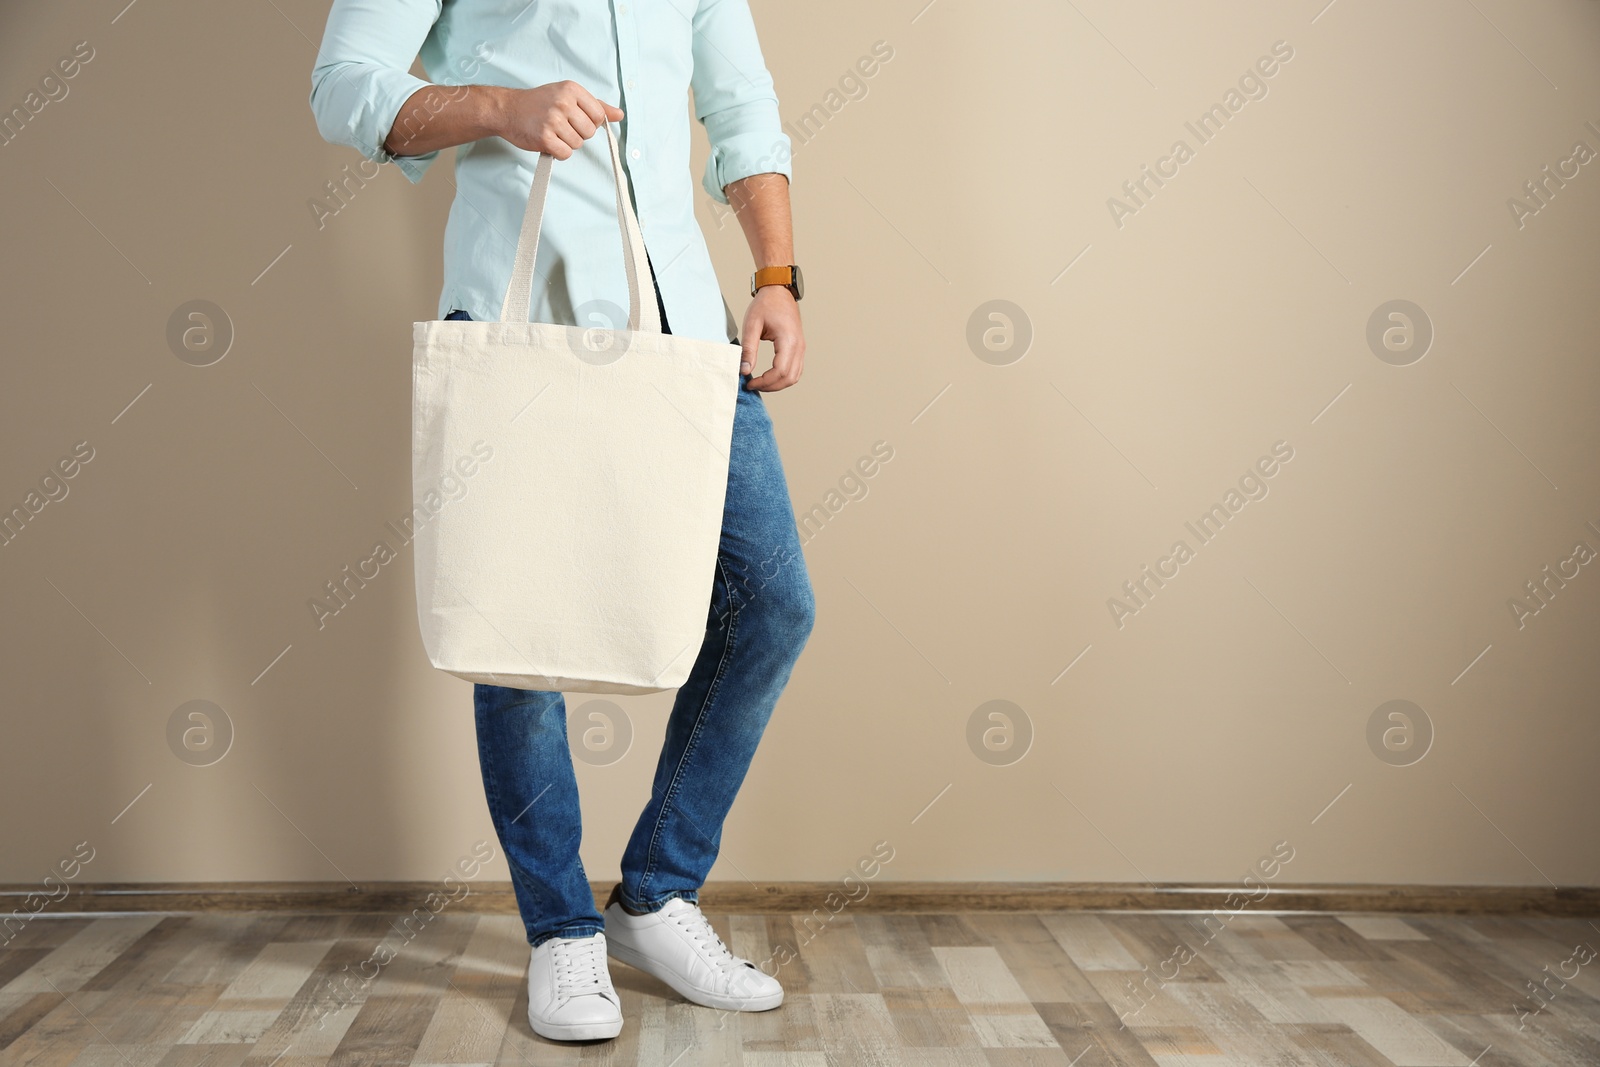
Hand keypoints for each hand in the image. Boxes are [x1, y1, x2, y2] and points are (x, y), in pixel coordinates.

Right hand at [495, 81, 623, 157]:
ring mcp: (553, 120)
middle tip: (561, 126)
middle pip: (590, 132)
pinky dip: (558, 152)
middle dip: (577, 134)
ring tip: (552, 132)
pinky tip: (548, 141)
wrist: (507, 109)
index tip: (575, 119)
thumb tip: (619, 115)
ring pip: (578, 144)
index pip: (599, 115)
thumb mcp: (567, 96)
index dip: (589, 122)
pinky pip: (565, 153)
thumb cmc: (538, 103)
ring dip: (566, 143)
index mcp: (572, 89)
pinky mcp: (544, 137)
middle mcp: (563, 102)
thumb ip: (596, 105)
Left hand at [741, 286, 804, 391]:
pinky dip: (783, 377)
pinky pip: (796, 370)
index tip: (749, 383)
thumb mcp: (752, 325)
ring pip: (794, 377)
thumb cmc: (766, 304)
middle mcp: (799, 346)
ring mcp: (801, 347)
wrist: (779, 290)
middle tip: (753, 385)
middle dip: (770, 386)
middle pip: (789, 378)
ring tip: (760, 382)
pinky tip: (769, 376)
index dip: (764, 382)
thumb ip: (748, 349)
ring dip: (778, 384)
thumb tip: (745, 370)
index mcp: (788, 340)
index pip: (780, 371)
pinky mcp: (799, 348)